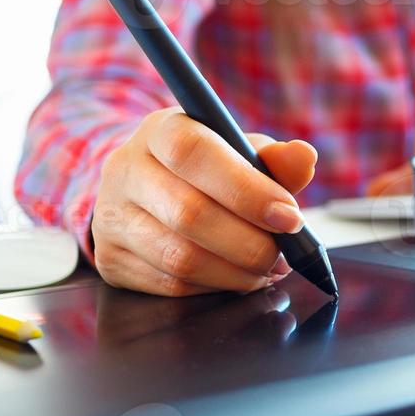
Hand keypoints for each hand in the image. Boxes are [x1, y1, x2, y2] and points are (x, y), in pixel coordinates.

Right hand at [92, 108, 317, 296]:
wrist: (148, 189)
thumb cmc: (206, 169)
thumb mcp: (239, 152)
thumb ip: (274, 160)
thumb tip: (304, 159)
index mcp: (161, 129)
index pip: (195, 153)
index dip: (247, 190)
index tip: (289, 217)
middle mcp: (125, 168)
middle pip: (189, 214)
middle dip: (249, 242)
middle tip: (283, 254)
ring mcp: (111, 216)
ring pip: (180, 257)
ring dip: (236, 271)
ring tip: (266, 268)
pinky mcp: (110, 259)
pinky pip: (170, 285)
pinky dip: (214, 286)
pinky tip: (235, 277)